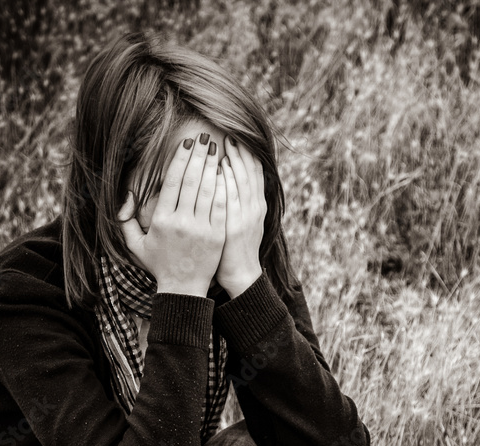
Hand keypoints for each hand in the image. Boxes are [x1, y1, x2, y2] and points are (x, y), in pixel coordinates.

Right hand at [118, 133, 225, 297]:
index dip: (180, 160)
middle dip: (199, 156)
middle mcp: (182, 222)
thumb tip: (125, 195)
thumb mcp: (135, 245)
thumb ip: (124, 220)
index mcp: (162, 221)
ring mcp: (202, 229)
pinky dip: (224, 187)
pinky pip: (221, 206)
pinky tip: (226, 173)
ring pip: (209, 190)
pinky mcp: (217, 236)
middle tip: (205, 138)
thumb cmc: (159, 265)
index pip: (172, 182)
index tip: (186, 144)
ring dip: (213, 167)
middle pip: (192, 181)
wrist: (183, 290)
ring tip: (216, 150)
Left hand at [215, 136, 266, 298]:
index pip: (256, 175)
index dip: (249, 156)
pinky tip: (221, 169)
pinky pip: (232, 200)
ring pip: (243, 183)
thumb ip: (240, 202)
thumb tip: (227, 179)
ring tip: (226, 144)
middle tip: (231, 134)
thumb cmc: (237, 250)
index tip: (240, 139)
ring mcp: (246, 218)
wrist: (242, 276)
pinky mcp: (234, 227)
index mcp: (258, 207)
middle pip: (251, 174)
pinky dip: (228, 182)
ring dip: (235, 162)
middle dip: (242, 153)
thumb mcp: (244, 223)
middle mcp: (255, 210)